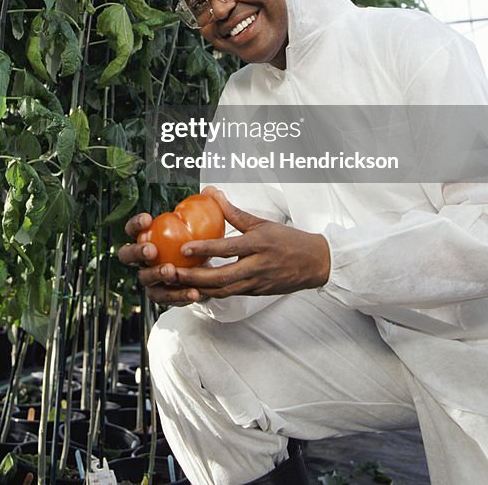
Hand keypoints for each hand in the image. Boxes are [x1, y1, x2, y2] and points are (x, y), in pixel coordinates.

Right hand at [117, 210, 207, 306]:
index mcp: (146, 238)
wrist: (203, 273)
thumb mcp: (198, 228)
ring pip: (144, 278)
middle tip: (151, 250)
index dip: (136, 224)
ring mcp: (149, 279)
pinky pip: (166, 298)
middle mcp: (142, 259)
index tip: (148, 219)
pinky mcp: (161, 296)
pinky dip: (179, 295)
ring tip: (171, 271)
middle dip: (137, 252)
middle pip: (127, 255)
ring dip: (156, 274)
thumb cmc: (193, 247)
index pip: (132, 229)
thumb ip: (203, 210)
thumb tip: (212, 191)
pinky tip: (193, 292)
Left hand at [163, 187, 330, 300]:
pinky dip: (212, 293)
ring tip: (178, 283)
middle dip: (195, 278)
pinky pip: (230, 294)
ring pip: (224, 291)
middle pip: (222, 277)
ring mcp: (257, 283)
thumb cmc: (287, 240)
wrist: (314, 263)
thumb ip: (234, 211)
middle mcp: (257, 266)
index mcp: (258, 245)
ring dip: (200, 289)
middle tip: (173, 273)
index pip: (227, 248)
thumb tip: (212, 193)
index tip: (184, 249)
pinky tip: (196, 289)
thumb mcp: (261, 223)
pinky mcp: (256, 293)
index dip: (204, 249)